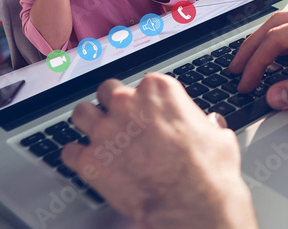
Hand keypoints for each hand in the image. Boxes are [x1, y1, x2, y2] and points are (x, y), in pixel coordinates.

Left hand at [62, 74, 257, 228]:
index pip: (144, 83)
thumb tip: (209, 124)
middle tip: (121, 120)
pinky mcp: (90, 160)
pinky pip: (69, 151)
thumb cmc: (207, 172)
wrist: (191, 205)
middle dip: (113, 104)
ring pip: (81, 114)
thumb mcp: (219, 137)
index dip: (145, 100)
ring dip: (88, 123)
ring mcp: (106, 131)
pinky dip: (76, 157)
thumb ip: (207, 124)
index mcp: (159, 90)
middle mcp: (128, 104)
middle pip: (107, 91)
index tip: (148, 111)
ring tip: (95, 134)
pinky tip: (84, 162)